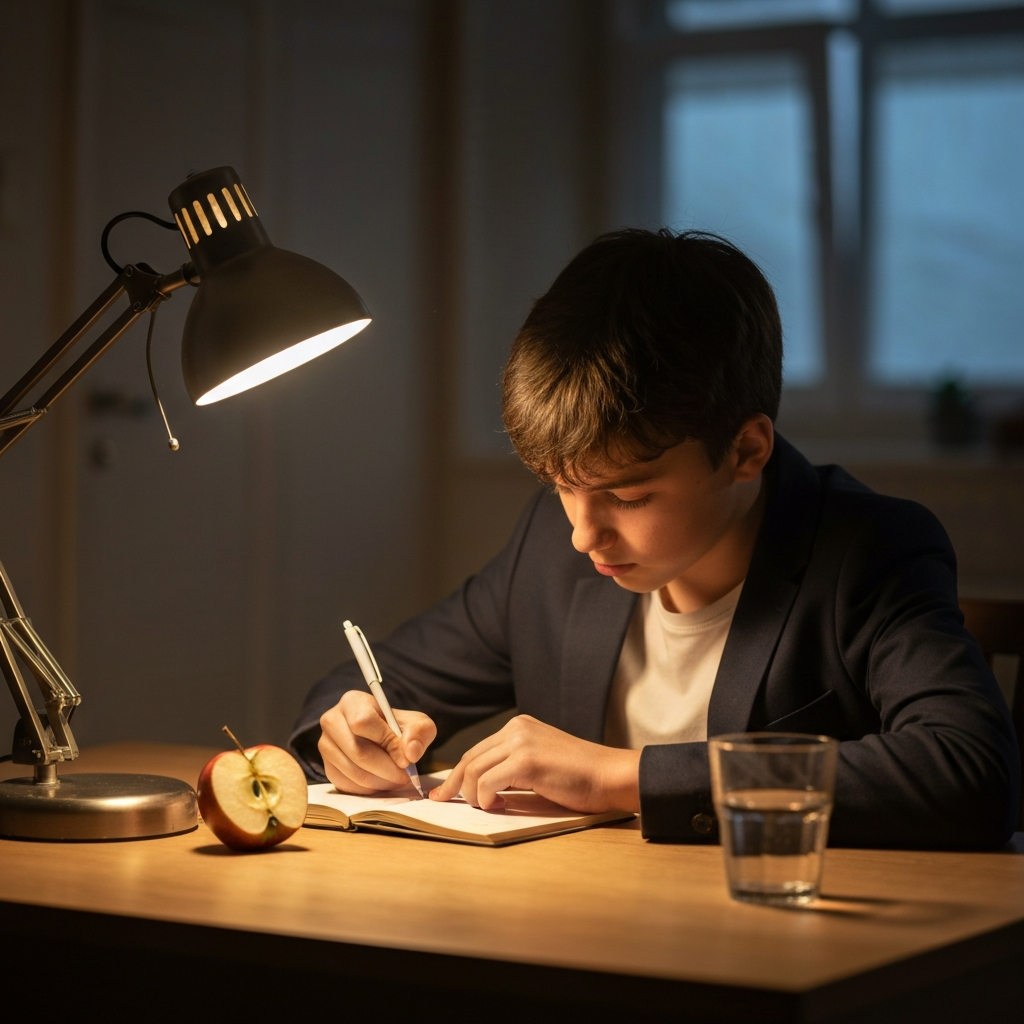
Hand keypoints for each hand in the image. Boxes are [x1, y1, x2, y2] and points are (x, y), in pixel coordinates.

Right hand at [319, 690, 436, 794]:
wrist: (381, 737)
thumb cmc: (396, 726)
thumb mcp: (415, 723)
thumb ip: (419, 732)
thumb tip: (410, 752)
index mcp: (352, 702)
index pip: (363, 723)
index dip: (387, 743)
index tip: (406, 758)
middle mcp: (332, 721)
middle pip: (357, 751)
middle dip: (386, 769)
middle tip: (405, 776)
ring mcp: (326, 746)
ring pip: (353, 772)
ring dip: (380, 782)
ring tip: (397, 779)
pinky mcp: (327, 768)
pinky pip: (347, 785)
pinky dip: (369, 789)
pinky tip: (383, 782)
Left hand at [430, 714, 639, 812]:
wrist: (610, 775)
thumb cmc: (580, 776)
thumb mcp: (541, 762)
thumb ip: (513, 767)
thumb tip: (483, 788)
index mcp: (519, 726)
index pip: (477, 750)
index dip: (458, 774)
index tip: (444, 792)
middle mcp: (517, 729)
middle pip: (470, 759)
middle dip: (454, 785)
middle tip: (444, 802)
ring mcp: (521, 742)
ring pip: (474, 770)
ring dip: (474, 795)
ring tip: (489, 808)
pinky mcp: (527, 761)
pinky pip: (488, 782)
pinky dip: (486, 798)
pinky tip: (499, 806)